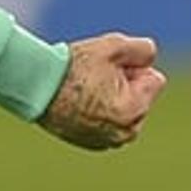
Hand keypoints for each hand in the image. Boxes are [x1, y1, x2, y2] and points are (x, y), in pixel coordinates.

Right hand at [38, 33, 167, 150]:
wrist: (36, 87)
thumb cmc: (74, 67)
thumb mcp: (114, 46)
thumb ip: (144, 50)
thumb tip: (151, 61)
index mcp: (133, 110)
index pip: (154, 79)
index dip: (134, 67)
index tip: (110, 67)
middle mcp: (125, 132)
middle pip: (142, 97)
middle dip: (128, 85)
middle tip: (97, 78)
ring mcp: (108, 141)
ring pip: (126, 110)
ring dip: (115, 99)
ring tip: (87, 90)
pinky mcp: (93, 144)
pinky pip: (109, 123)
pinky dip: (101, 113)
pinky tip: (81, 102)